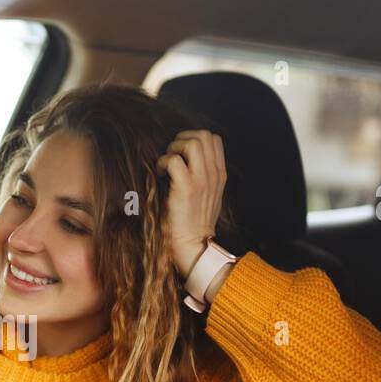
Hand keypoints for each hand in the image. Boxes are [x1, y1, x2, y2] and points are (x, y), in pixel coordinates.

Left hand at [155, 129, 227, 277]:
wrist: (195, 245)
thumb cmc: (195, 222)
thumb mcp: (209, 195)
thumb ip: (204, 176)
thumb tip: (187, 160)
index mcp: (219, 175)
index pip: (214, 139)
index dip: (194, 138)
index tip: (182, 152)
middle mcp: (213, 175)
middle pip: (204, 135)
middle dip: (183, 138)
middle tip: (172, 154)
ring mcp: (202, 181)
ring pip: (192, 143)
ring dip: (174, 148)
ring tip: (167, 163)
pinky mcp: (187, 189)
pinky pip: (174, 161)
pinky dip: (163, 162)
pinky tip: (160, 175)